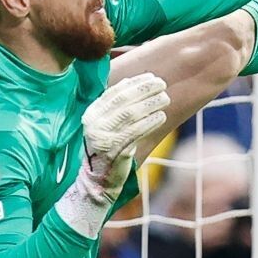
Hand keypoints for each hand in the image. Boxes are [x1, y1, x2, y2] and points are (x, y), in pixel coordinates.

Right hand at [79, 72, 169, 204]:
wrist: (98, 181)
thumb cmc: (106, 150)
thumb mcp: (104, 126)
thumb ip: (114, 108)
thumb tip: (134, 83)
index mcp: (91, 114)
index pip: (114, 92)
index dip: (134, 82)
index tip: (150, 76)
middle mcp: (95, 124)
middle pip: (124, 100)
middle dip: (145, 89)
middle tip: (162, 84)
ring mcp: (104, 137)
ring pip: (131, 113)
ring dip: (151, 103)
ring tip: (165, 98)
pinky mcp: (116, 150)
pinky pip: (136, 131)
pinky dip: (151, 121)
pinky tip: (161, 116)